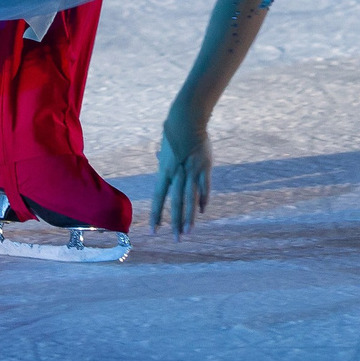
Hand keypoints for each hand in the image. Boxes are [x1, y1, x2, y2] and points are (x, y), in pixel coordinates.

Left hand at [151, 113, 213, 235]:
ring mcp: (191, 171)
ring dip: (190, 217)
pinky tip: (202, 211)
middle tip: (176, 239)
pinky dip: (203, 200)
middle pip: (175, 203)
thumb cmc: (175, 134)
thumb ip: (164, 158)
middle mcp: (177, 174)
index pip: (158, 198)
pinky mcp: (204, 167)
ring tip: (189, 232)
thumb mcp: (166, 149)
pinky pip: (204, 188)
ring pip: (190, 199)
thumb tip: (158, 157)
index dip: (157, 215)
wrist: (187, 121)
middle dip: (175, 222)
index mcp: (164, 171)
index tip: (155, 231)